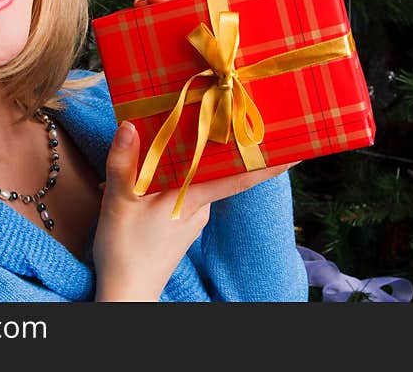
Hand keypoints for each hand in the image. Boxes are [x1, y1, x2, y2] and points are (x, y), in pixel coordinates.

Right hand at [92, 120, 293, 301]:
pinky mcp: (181, 224)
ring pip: (200, 180)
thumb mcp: (118, 202)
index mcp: (194, 200)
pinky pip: (188, 191)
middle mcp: (200, 208)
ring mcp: (193, 217)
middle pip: (219, 171)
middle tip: (237, 119)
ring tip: (190, 131)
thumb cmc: (125, 251)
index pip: (239, 178)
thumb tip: (130, 125)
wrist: (127, 292)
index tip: (294, 151)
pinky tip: (162, 167)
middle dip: (228, 148)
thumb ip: (123, 162)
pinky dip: (181, 176)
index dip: (267, 164)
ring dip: (197, 160)